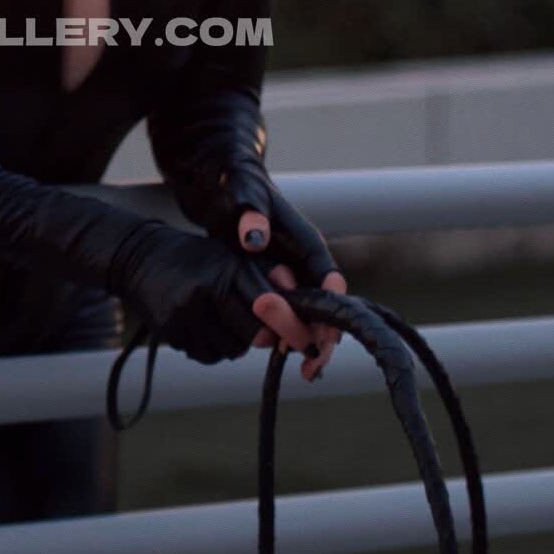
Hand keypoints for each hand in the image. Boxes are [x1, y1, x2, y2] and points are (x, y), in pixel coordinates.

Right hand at [108, 220, 320, 367]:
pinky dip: (213, 347)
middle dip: (265, 338)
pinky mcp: (170, 330)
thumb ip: (267, 278)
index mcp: (228, 267)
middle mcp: (206, 289)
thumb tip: (301, 310)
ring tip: (222, 319)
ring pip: (232, 349)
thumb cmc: (196, 258)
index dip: (291, 327)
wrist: (139, 258)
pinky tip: (203, 326)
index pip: (270, 305)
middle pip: (254, 335)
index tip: (307, 342)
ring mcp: (186, 312)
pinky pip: (208, 355)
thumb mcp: (231, 257)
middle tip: (266, 333)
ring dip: (236, 342)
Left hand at [220, 172, 345, 382]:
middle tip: (314, 363)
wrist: (222, 182)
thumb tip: (255, 239)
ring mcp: (290, 272)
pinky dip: (289, 334)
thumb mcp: (241, 193)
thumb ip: (250, 212)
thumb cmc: (236, 185)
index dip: (330, 304)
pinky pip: (289, 313)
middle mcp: (302, 259)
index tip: (326, 330)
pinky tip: (285, 357)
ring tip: (307, 370)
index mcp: (304, 238)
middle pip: (324, 302)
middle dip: (323, 333)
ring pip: (309, 312)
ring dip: (309, 339)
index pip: (327, 275)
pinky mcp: (274, 283)